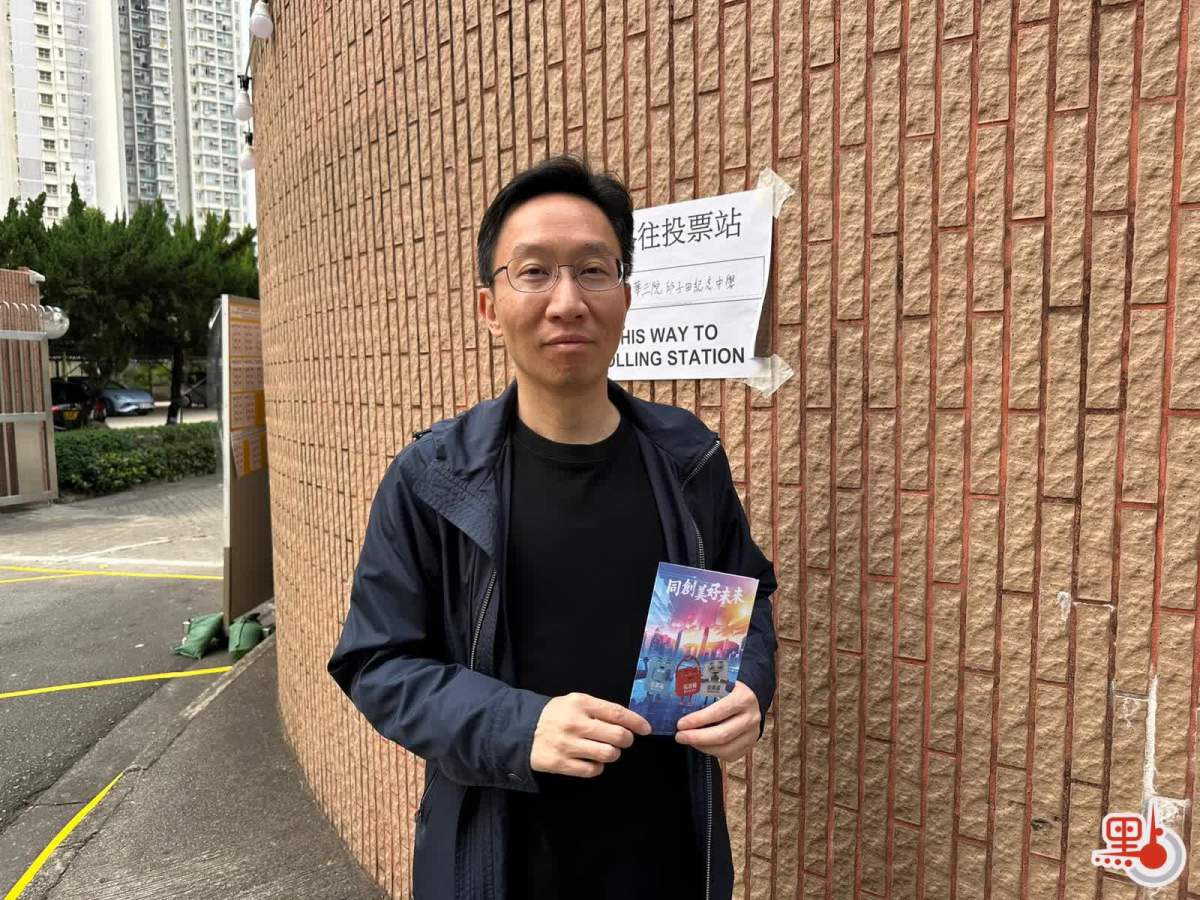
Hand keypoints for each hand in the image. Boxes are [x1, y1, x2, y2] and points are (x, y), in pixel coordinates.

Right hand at [530, 693, 651, 777]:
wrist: (524, 730)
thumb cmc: (557, 714)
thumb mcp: (576, 702)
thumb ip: (600, 709)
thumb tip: (630, 722)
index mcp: (581, 703)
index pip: (617, 713)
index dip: (636, 722)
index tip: (646, 728)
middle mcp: (575, 723)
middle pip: (616, 736)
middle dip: (626, 740)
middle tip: (624, 740)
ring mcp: (568, 745)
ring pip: (607, 754)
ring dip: (613, 753)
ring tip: (606, 749)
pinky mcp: (561, 764)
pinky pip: (592, 770)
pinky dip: (598, 767)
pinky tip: (592, 760)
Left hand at [674, 681, 760, 760]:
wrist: (751, 699)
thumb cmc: (730, 690)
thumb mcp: (721, 683)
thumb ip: (704, 690)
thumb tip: (677, 700)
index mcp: (744, 698)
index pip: (718, 712)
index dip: (698, 720)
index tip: (680, 724)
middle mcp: (751, 717)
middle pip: (722, 735)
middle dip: (697, 738)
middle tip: (680, 736)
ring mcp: (752, 734)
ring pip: (725, 749)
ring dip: (702, 747)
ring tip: (688, 740)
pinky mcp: (750, 745)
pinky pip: (729, 755)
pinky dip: (712, 752)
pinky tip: (701, 745)